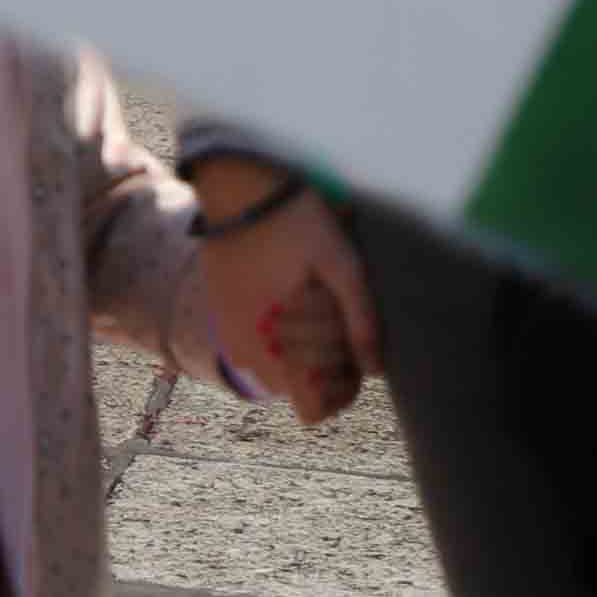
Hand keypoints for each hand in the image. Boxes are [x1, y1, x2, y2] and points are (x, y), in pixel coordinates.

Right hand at [192, 155, 381, 425]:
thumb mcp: (343, 267)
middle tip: (335, 318)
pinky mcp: (220, 316)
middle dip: (324, 364)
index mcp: (277, 347)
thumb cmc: (297, 223)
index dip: (341, 390)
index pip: (315, 409)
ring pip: (277, 368)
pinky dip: (274, 332)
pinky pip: (255, 345)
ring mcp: (229, 335)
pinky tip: (284, 294)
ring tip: (309, 304)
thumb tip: (376, 369)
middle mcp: (247, 351)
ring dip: (298, 350)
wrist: (238, 187)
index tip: (352, 354)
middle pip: (299, 389)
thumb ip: (362, 322)